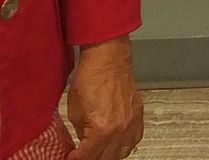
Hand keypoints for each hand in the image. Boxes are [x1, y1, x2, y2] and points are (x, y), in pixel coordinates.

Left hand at [65, 36, 143, 159]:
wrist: (108, 59)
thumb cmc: (90, 78)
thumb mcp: (75, 112)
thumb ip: (81, 133)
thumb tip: (82, 144)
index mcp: (101, 130)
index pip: (86, 157)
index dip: (75, 159)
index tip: (70, 158)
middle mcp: (120, 129)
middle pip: (106, 158)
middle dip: (91, 158)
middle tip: (82, 155)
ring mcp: (132, 122)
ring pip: (123, 153)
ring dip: (109, 155)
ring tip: (98, 152)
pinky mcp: (138, 114)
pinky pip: (135, 139)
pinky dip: (125, 145)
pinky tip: (116, 144)